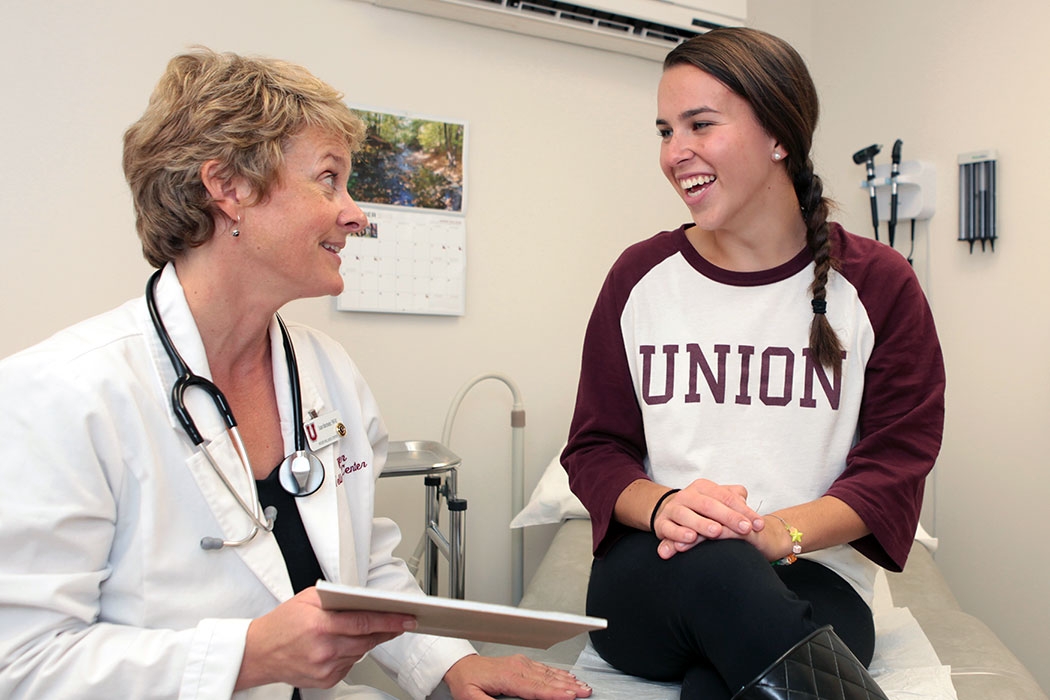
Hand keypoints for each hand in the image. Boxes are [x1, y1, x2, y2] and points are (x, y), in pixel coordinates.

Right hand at [235, 587, 415, 690]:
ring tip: (373, 629)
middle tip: (402, 621)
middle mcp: (324, 649)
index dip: (389, 620)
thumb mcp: (307, 599)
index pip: (364, 622)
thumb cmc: (282, 624)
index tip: (407, 618)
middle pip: (368, 639)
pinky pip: (350, 665)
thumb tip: (364, 599)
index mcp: (321, 625)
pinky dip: (353, 653)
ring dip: (369, 641)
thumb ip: (335, 597)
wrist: (259, 653)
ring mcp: (325, 667)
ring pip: (361, 652)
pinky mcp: (326, 680)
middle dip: (388, 630)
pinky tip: (345, 644)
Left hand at [443, 653, 591, 699]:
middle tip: (585, 692)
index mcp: (507, 676)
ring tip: (582, 686)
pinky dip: (559, 673)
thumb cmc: (467, 681)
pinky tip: (568, 677)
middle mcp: (517, 667)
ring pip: (549, 673)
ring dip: (567, 680)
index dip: (553, 692)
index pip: (535, 687)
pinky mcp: (523, 663)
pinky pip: (545, 668)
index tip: (569, 696)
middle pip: (547, 679)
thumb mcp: (470, 697)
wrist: (462, 666)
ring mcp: (521, 664)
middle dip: (568, 686)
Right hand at [654, 478, 763, 558]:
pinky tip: (689, 539)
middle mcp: (687, 495)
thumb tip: (744, 498)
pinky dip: (677, 534)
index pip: (726, 497)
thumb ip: (734, 498)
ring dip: (701, 524)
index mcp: (703, 487)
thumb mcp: (718, 499)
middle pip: (708, 505)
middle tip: (745, 529)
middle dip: (728, 517)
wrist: (670, 511)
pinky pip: (668, 529)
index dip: (744, 511)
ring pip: (686, 515)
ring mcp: (673, 509)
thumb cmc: (701, 508)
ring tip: (716, 531)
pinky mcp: (661, 524)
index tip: (759, 524)